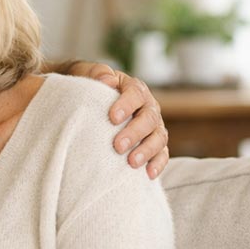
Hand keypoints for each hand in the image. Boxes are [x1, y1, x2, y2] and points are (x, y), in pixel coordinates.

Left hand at [68, 62, 168, 178]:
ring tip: (131, 162)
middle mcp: (147, 106)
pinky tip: (148, 174)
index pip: (135, 93)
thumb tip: (106, 80)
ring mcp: (153, 126)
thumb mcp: (86, 74)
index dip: (126, 105)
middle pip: (148, 118)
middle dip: (135, 132)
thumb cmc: (88, 87)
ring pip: (159, 137)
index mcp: (133, 88)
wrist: (89, 102)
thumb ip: (96, 74)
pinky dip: (158, 164)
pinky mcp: (154, 144)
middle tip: (117, 146)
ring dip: (147, 150)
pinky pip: (162, 154)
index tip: (112, 118)